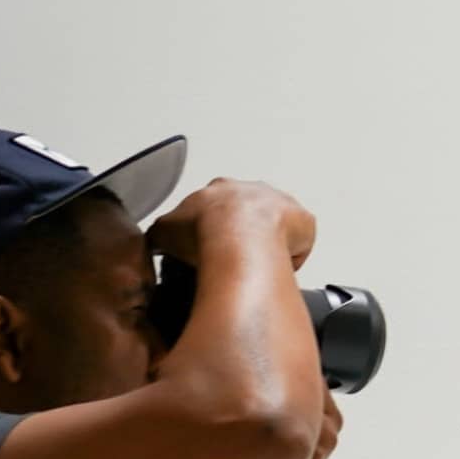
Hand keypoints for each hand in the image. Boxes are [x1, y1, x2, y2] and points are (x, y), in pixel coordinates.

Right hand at [151, 178, 317, 274]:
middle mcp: (253, 190)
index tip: (215, 245)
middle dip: (245, 233)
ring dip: (269, 243)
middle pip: (251, 213)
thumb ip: (162, 233)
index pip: (218, 207)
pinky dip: (290, 256)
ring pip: (277, 226)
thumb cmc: (202, 231)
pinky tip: (277, 268)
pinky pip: (299, 242)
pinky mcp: (303, 220)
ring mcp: (281, 203)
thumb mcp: (165, 230)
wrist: (236, 236)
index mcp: (220, 190)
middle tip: (237, 256)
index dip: (216, 228)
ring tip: (258, 265)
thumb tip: (156, 241)